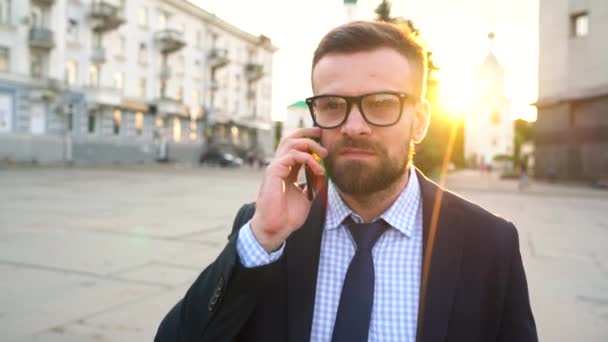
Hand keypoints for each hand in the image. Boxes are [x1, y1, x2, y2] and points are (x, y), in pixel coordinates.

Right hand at [251, 127, 327, 251]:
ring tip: (324, 154)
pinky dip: (308, 159)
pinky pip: (292, 156)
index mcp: (286, 170)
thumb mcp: (306, 197)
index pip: (295, 147)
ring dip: (310, 145)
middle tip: (321, 133)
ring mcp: (276, 167)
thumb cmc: (287, 216)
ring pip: (291, 143)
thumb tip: (323, 175)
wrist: (276, 228)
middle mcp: (279, 165)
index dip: (308, 139)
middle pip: (290, 138)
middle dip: (306, 132)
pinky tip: (318, 169)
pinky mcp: (274, 171)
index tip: (322, 138)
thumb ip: (312, 184)